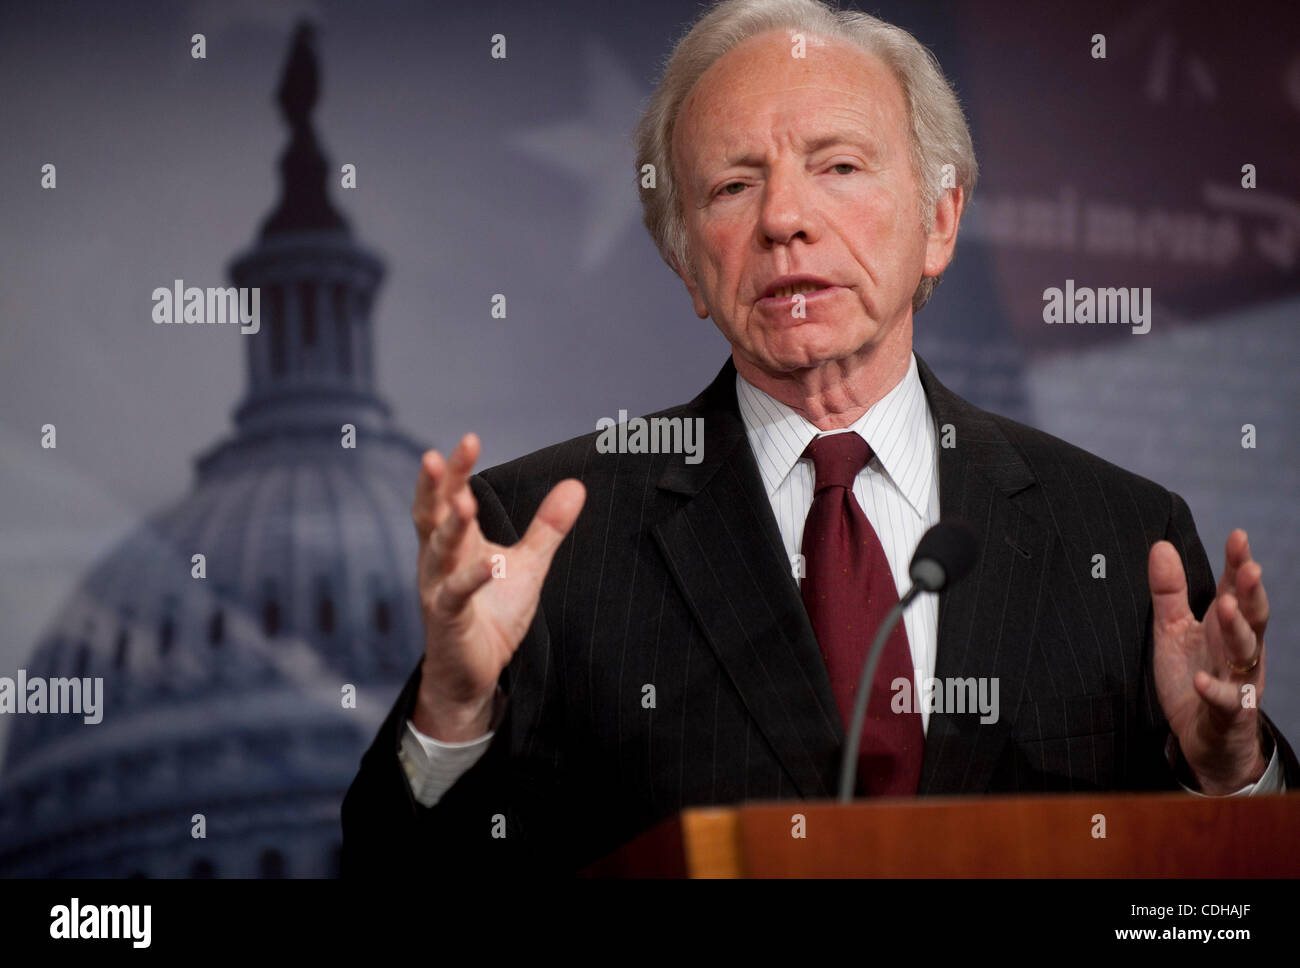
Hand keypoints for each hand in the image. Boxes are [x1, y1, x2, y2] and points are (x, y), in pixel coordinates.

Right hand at [411, 433, 584, 740]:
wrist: (474, 671)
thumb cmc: (493, 613)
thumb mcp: (527, 564)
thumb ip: (547, 527)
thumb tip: (575, 485)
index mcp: (454, 541)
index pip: (448, 496)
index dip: (454, 469)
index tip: (469, 439)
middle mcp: (438, 560)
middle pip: (431, 515)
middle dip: (437, 485)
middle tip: (439, 454)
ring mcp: (438, 589)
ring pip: (438, 551)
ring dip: (451, 526)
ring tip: (464, 501)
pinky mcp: (447, 620)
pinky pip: (455, 595)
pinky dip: (471, 578)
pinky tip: (489, 564)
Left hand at [1150, 529, 1268, 793]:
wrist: (1203, 736)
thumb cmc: (1193, 676)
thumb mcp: (1174, 631)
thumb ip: (1168, 592)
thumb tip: (1160, 546)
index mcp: (1225, 626)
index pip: (1236, 589)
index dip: (1238, 564)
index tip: (1238, 536)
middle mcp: (1238, 649)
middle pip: (1252, 616)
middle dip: (1252, 591)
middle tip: (1249, 567)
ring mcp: (1237, 679)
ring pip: (1246, 652)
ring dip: (1238, 629)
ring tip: (1228, 607)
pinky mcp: (1228, 712)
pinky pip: (1225, 700)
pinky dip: (1214, 689)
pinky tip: (1200, 679)